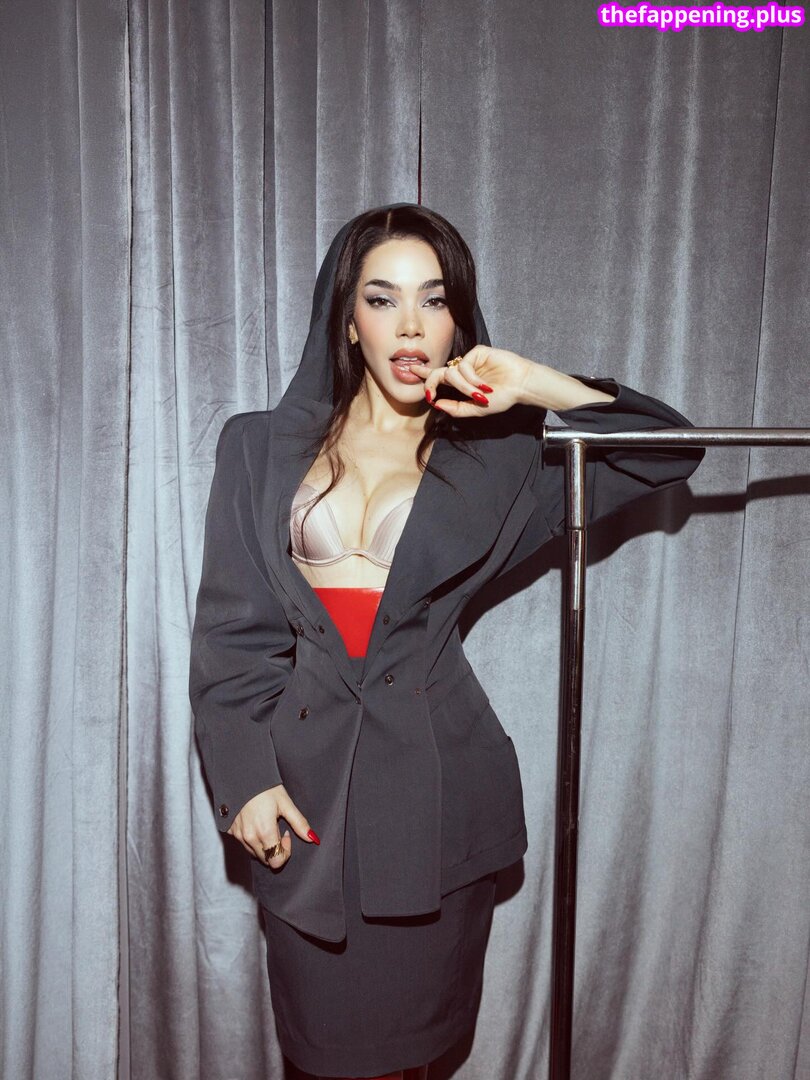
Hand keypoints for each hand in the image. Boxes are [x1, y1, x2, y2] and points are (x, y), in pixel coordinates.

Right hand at [227, 783, 318, 869]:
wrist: (242, 775)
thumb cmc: (265, 787)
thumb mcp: (286, 803)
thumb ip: (299, 823)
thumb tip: (312, 838)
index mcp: (264, 832)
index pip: (276, 861)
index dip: (285, 852)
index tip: (287, 835)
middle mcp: (249, 837)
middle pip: (266, 860)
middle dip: (275, 849)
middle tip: (278, 828)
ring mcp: (238, 835)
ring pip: (254, 853)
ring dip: (264, 845)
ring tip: (267, 824)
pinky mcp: (231, 831)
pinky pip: (243, 844)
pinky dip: (252, 839)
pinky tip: (256, 822)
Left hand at [408, 346, 532, 418]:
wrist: (521, 386)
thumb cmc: (502, 397)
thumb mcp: (476, 409)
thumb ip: (456, 408)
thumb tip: (436, 404)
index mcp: (460, 383)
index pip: (438, 377)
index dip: (424, 375)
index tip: (411, 372)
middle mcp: (463, 371)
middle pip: (438, 372)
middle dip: (430, 381)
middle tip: (429, 392)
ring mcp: (470, 361)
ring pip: (452, 374)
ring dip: (464, 388)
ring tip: (480, 395)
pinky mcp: (477, 352)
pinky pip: (463, 366)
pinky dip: (472, 379)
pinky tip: (485, 385)